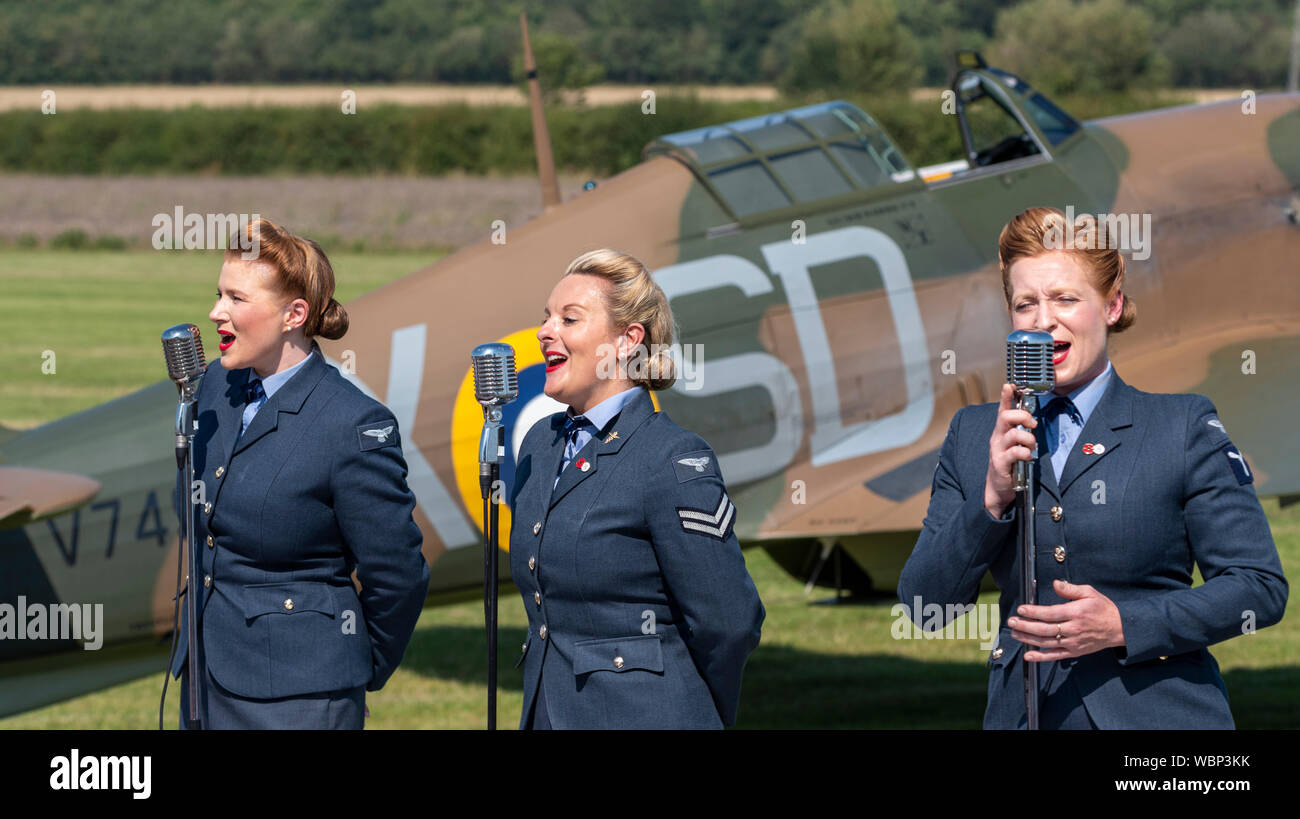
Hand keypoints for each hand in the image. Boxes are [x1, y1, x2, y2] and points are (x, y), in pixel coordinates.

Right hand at [984, 383, 1037, 516]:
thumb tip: (1034, 420)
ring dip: (1028, 438)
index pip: (1003, 409)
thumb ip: (1022, 431)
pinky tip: (1028, 457)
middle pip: (1005, 417)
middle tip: (1032, 424)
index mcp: (1002, 431)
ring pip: (1013, 434)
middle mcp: (997, 437)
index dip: (1006, 396)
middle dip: (1022, 416)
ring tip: (1032, 446)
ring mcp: (997, 450)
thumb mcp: (1014, 444)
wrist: (998, 487)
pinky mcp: (1000, 463)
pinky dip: (1025, 453)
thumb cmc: (1010, 463)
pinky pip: (1015, 453)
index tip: (1010, 384)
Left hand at [1007, 579, 1125, 660]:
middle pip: (1045, 629)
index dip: (1033, 612)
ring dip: (1029, 639)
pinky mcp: (1074, 652)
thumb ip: (1070, 589)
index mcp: (1076, 613)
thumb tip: (1055, 584)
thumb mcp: (1090, 593)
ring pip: (1047, 642)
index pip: (1050, 613)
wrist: (1120, 628)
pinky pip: (1055, 656)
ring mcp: (1073, 642)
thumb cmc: (1103, 609)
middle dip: (1026, 626)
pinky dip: (1041, 657)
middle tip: (1011, 622)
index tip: (1021, 609)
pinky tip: (1028, 655)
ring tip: (1014, 633)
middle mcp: (1073, 629)